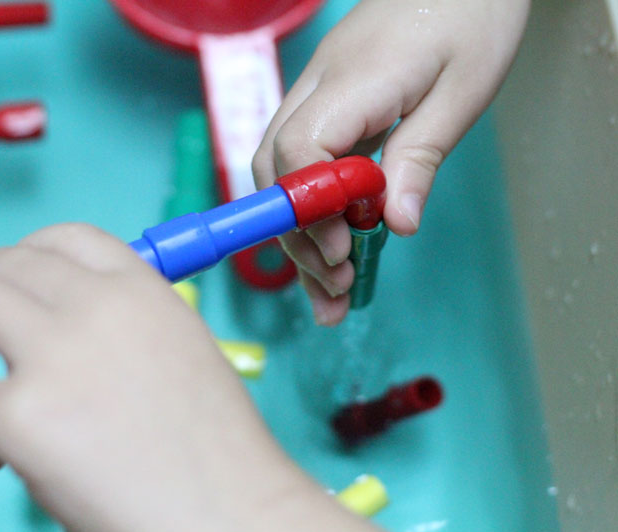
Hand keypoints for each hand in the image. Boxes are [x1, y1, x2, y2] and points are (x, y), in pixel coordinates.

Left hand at [0, 224, 394, 531]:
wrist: (231, 512)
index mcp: (146, 291)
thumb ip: (125, 326)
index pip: (67, 238)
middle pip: (3, 264)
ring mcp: (57, 356)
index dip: (26, 253)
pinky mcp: (22, 417)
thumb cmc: (216, 448)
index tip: (7, 275)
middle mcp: (99, 306)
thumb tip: (56, 329)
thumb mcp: (183, 353)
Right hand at [253, 0, 529, 324]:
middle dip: (299, 236)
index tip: (340, 251)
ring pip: (280, 174)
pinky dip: (310, 210)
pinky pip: (302, 163)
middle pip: (276, 171)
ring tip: (331, 289)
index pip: (300, 149)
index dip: (310, 209)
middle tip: (337, 285)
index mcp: (352, 81)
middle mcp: (317, 88)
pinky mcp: (324, 106)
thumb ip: (421, 157)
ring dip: (300, 235)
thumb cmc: (469, 16)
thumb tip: (396, 224)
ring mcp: (314, 95)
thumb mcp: (462, 90)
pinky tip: (328, 246)